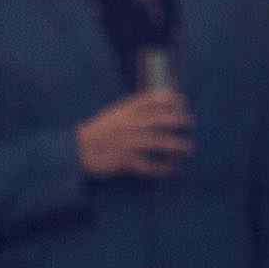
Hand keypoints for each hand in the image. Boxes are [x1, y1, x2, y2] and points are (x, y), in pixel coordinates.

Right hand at [76, 85, 196, 179]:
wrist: (78, 150)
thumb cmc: (99, 131)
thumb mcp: (115, 113)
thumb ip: (135, 108)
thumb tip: (159, 101)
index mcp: (126, 110)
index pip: (153, 99)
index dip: (171, 99)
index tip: (182, 102)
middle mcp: (130, 124)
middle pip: (162, 119)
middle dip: (180, 120)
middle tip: (190, 124)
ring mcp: (129, 143)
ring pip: (160, 142)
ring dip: (178, 146)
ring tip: (189, 148)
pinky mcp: (127, 161)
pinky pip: (151, 166)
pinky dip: (165, 168)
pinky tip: (173, 168)